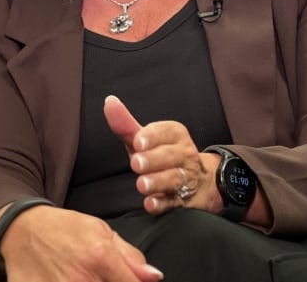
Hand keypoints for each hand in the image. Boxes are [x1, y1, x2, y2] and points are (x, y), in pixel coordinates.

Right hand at [0, 204, 162, 280]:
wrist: (22, 231)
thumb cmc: (65, 230)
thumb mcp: (102, 232)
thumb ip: (131, 258)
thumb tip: (155, 277)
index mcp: (100, 258)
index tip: (129, 281)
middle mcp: (81, 279)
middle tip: (102, 276)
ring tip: (86, 277)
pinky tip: (67, 280)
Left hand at [104, 95, 220, 214]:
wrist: (197, 180)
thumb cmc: (162, 154)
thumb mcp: (145, 138)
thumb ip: (126, 123)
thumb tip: (109, 102)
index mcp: (176, 135)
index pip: (167, 132)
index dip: (152, 137)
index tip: (138, 142)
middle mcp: (184, 154)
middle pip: (171, 155)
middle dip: (153, 159)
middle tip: (136, 163)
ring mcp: (186, 178)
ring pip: (174, 178)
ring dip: (157, 181)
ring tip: (141, 184)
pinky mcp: (183, 200)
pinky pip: (174, 202)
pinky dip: (162, 204)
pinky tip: (150, 204)